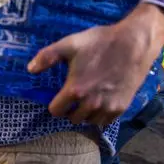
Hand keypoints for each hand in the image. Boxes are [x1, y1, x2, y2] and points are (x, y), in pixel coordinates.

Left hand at [27, 3, 163, 125]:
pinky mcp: (121, 108)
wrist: (133, 44)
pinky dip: (101, 115)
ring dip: (85, 114)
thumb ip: (47, 57)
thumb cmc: (99, 42)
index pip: (56, 111)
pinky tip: (101, 101)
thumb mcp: (69, 44)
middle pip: (73, 119)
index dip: (55, 104)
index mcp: (75, 90)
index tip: (59, 96)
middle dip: (71, 109)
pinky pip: (105, 121)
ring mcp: (107, 107)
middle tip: (74, 96)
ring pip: (89, 121)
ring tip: (87, 99)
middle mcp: (91, 104)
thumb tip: (30, 69)